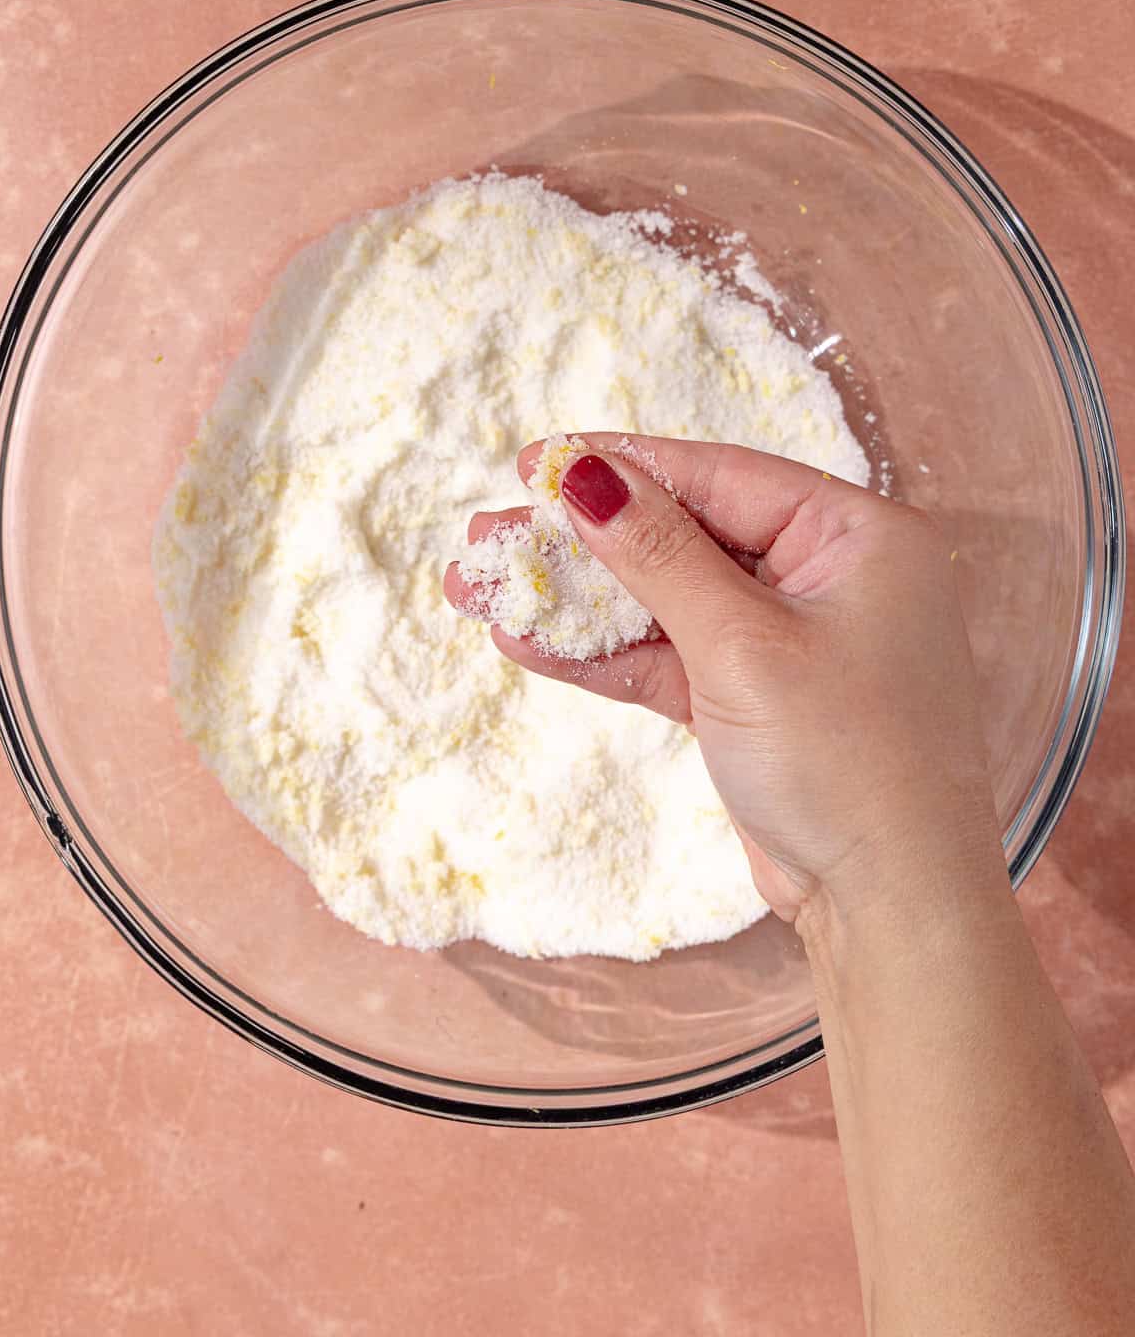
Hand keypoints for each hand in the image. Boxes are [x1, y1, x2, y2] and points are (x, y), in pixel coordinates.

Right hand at [446, 434, 1001, 922]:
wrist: (890, 909)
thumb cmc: (845, 757)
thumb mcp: (741, 643)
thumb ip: (658, 553)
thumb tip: (586, 473)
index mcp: (856, 536)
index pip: (721, 477)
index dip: (623, 466)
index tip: (536, 460)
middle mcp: (826, 577)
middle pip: (683, 536)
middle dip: (582, 542)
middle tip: (491, 533)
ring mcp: (788, 642)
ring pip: (665, 601)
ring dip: (576, 603)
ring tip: (479, 589)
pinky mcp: (754, 700)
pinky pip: (670, 659)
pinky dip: (604, 657)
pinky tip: (526, 643)